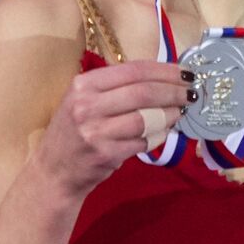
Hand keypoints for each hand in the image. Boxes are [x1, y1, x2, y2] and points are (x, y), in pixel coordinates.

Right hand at [31, 61, 192, 197]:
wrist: (52, 173)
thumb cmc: (74, 131)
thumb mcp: (85, 100)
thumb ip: (117, 87)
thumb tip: (164, 77)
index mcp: (84, 84)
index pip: (134, 70)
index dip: (165, 71)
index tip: (185, 73)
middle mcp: (87, 105)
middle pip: (144, 92)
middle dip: (174, 91)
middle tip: (191, 93)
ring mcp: (95, 131)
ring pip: (146, 117)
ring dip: (170, 114)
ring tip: (179, 112)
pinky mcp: (105, 154)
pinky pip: (143, 141)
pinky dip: (158, 135)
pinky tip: (164, 132)